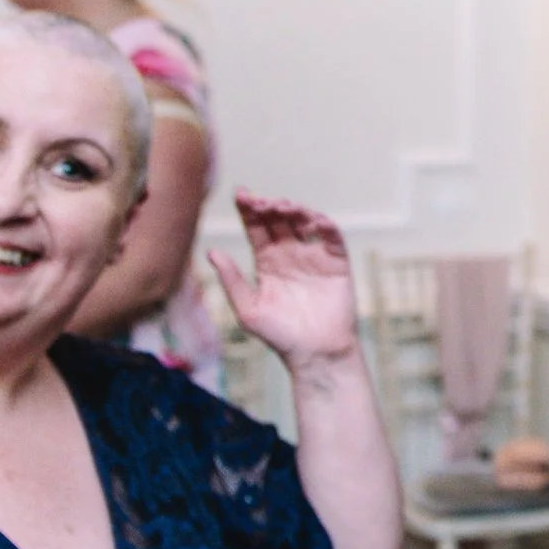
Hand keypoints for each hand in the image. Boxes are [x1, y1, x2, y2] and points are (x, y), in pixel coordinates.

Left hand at [208, 191, 360, 374]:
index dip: (249, 209)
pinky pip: (332, 238)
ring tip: (283, 207)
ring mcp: (314, 256)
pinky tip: (315, 220)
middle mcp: (289, 253)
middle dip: (270, 206)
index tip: (241, 194)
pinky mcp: (336, 263)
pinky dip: (325, 226)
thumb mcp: (248, 308)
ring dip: (296, 210)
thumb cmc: (279, 335)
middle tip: (261, 202)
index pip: (256, 227)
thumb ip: (231, 280)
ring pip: (305, 222)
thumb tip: (211, 252)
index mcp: (266, 260)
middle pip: (279, 219)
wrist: (314, 354)